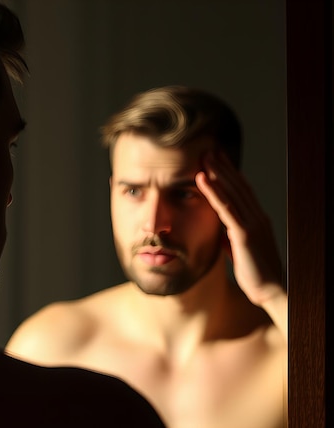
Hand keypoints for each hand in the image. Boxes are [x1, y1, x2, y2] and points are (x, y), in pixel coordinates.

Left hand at [195, 151, 284, 306]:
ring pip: (232, 192)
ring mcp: (252, 224)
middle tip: (209, 148)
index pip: (243, 190)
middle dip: (224, 166)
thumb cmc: (255, 274)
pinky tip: (203, 179)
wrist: (271, 292)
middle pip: (239, 185)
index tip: (218, 159)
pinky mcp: (244, 235)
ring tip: (205, 155)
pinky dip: (213, 192)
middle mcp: (257, 217)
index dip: (230, 174)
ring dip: (218, 172)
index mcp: (257, 220)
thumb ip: (231, 240)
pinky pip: (226, 208)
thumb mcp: (239, 252)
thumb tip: (221, 234)